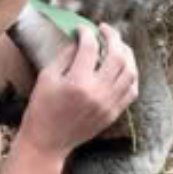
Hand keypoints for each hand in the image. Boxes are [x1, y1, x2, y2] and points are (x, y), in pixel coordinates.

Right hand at [19, 22, 138, 158]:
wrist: (46, 144)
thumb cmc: (41, 110)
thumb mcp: (45, 79)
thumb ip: (65, 57)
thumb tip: (80, 41)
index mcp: (77, 83)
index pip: (89, 47)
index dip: (86, 33)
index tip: (81, 29)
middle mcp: (97, 92)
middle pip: (117, 54)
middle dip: (112, 36)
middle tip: (104, 30)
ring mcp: (108, 104)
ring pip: (130, 70)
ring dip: (126, 53)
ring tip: (117, 46)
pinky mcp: (113, 113)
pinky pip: (131, 90)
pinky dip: (130, 75)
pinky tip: (123, 68)